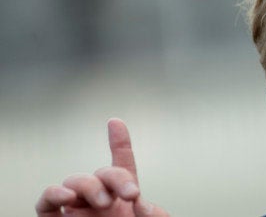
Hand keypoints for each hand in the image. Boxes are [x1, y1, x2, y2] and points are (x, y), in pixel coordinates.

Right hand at [36, 118, 168, 216]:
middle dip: (115, 178)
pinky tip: (66, 197)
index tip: (115, 123)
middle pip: (101, 172)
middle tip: (130, 194)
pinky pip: (46, 203)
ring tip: (103, 202)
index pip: (122, 164)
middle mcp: (100, 201)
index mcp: (124, 198)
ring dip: (88, 186)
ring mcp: (77, 211)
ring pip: (75, 181)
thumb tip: (140, 203)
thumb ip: (154, 215)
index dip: (119, 142)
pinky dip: (53, 194)